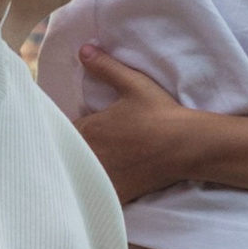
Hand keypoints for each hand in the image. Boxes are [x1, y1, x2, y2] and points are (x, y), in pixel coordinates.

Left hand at [75, 42, 197, 201]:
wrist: (186, 145)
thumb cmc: (159, 113)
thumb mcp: (133, 84)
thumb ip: (105, 67)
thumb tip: (82, 50)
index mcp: (88, 129)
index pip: (61, 133)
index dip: (62, 133)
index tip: (63, 132)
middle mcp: (90, 155)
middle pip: (66, 157)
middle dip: (67, 154)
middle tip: (67, 151)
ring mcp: (103, 177)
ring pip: (78, 178)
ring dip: (78, 174)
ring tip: (80, 172)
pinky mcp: (117, 194)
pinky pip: (95, 198)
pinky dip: (93, 195)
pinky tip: (94, 193)